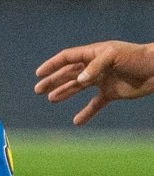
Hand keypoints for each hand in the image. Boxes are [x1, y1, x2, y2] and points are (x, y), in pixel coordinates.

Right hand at [34, 40, 153, 124]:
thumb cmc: (136, 58)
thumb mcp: (114, 56)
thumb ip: (95, 66)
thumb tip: (79, 80)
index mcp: (93, 54)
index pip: (67, 58)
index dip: (52, 65)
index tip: (38, 74)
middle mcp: (95, 66)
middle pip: (69, 73)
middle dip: (53, 81)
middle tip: (38, 90)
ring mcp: (103, 80)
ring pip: (78, 87)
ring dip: (64, 92)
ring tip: (51, 99)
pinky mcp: (112, 93)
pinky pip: (95, 104)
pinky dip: (87, 112)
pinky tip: (77, 121)